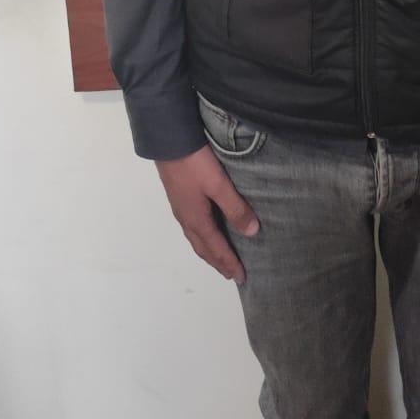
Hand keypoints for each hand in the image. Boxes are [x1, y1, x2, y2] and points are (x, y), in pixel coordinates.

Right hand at [157, 144, 260, 284]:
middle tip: (231, 274)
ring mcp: (180, 209)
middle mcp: (186, 219)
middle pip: (203, 248)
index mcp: (197, 220)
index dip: (229, 263)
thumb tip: (252, 233)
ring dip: (209, 251)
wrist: (167, 141)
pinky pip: (192, 228)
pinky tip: (207, 229)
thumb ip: (235, 207)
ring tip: (220, 257)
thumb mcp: (218, 185)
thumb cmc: (195, 163)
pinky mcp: (179, 198)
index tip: (241, 277)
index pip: (216, 248)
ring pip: (196, 238)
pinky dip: (202, 238)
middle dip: (218, 262)